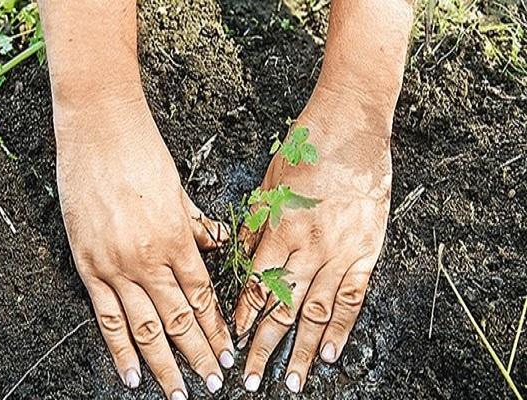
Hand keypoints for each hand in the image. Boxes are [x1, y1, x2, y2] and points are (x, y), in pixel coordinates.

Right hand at [55, 93, 232, 398]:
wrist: (98, 131)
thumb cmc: (141, 153)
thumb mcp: (179, 189)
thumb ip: (197, 225)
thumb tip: (216, 244)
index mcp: (177, 239)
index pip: (202, 297)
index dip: (217, 328)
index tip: (227, 350)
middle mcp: (149, 260)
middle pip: (179, 320)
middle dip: (200, 355)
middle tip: (213, 381)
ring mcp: (116, 266)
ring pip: (146, 328)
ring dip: (165, 364)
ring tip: (178, 392)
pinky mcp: (88, 265)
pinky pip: (106, 317)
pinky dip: (120, 351)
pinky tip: (132, 375)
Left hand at [234, 86, 391, 392]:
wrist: (350, 125)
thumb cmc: (305, 148)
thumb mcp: (267, 183)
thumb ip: (254, 225)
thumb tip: (237, 257)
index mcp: (279, 229)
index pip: (256, 285)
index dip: (243, 316)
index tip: (233, 339)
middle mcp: (307, 247)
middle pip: (282, 307)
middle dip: (264, 346)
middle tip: (252, 378)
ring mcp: (340, 251)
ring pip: (317, 311)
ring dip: (303, 350)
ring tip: (292, 381)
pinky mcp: (367, 249)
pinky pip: (352, 296)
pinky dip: (341, 327)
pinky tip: (332, 352)